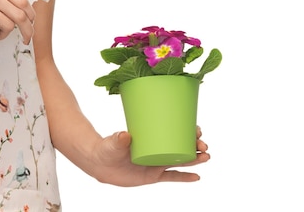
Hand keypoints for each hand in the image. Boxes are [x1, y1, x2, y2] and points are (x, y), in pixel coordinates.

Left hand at [92, 126, 209, 185]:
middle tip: (204, 145)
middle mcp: (156, 149)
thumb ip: (119, 139)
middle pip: (181, 147)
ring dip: (194, 159)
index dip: (187, 130)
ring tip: (206, 157)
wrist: (100, 164)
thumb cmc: (107, 148)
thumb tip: (125, 135)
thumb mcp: (114, 142)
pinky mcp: (153, 176)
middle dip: (195, 145)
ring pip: (180, 161)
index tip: (197, 128)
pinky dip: (184, 177)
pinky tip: (197, 177)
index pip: (172, 131)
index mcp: (150, 137)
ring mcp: (156, 163)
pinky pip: (172, 177)